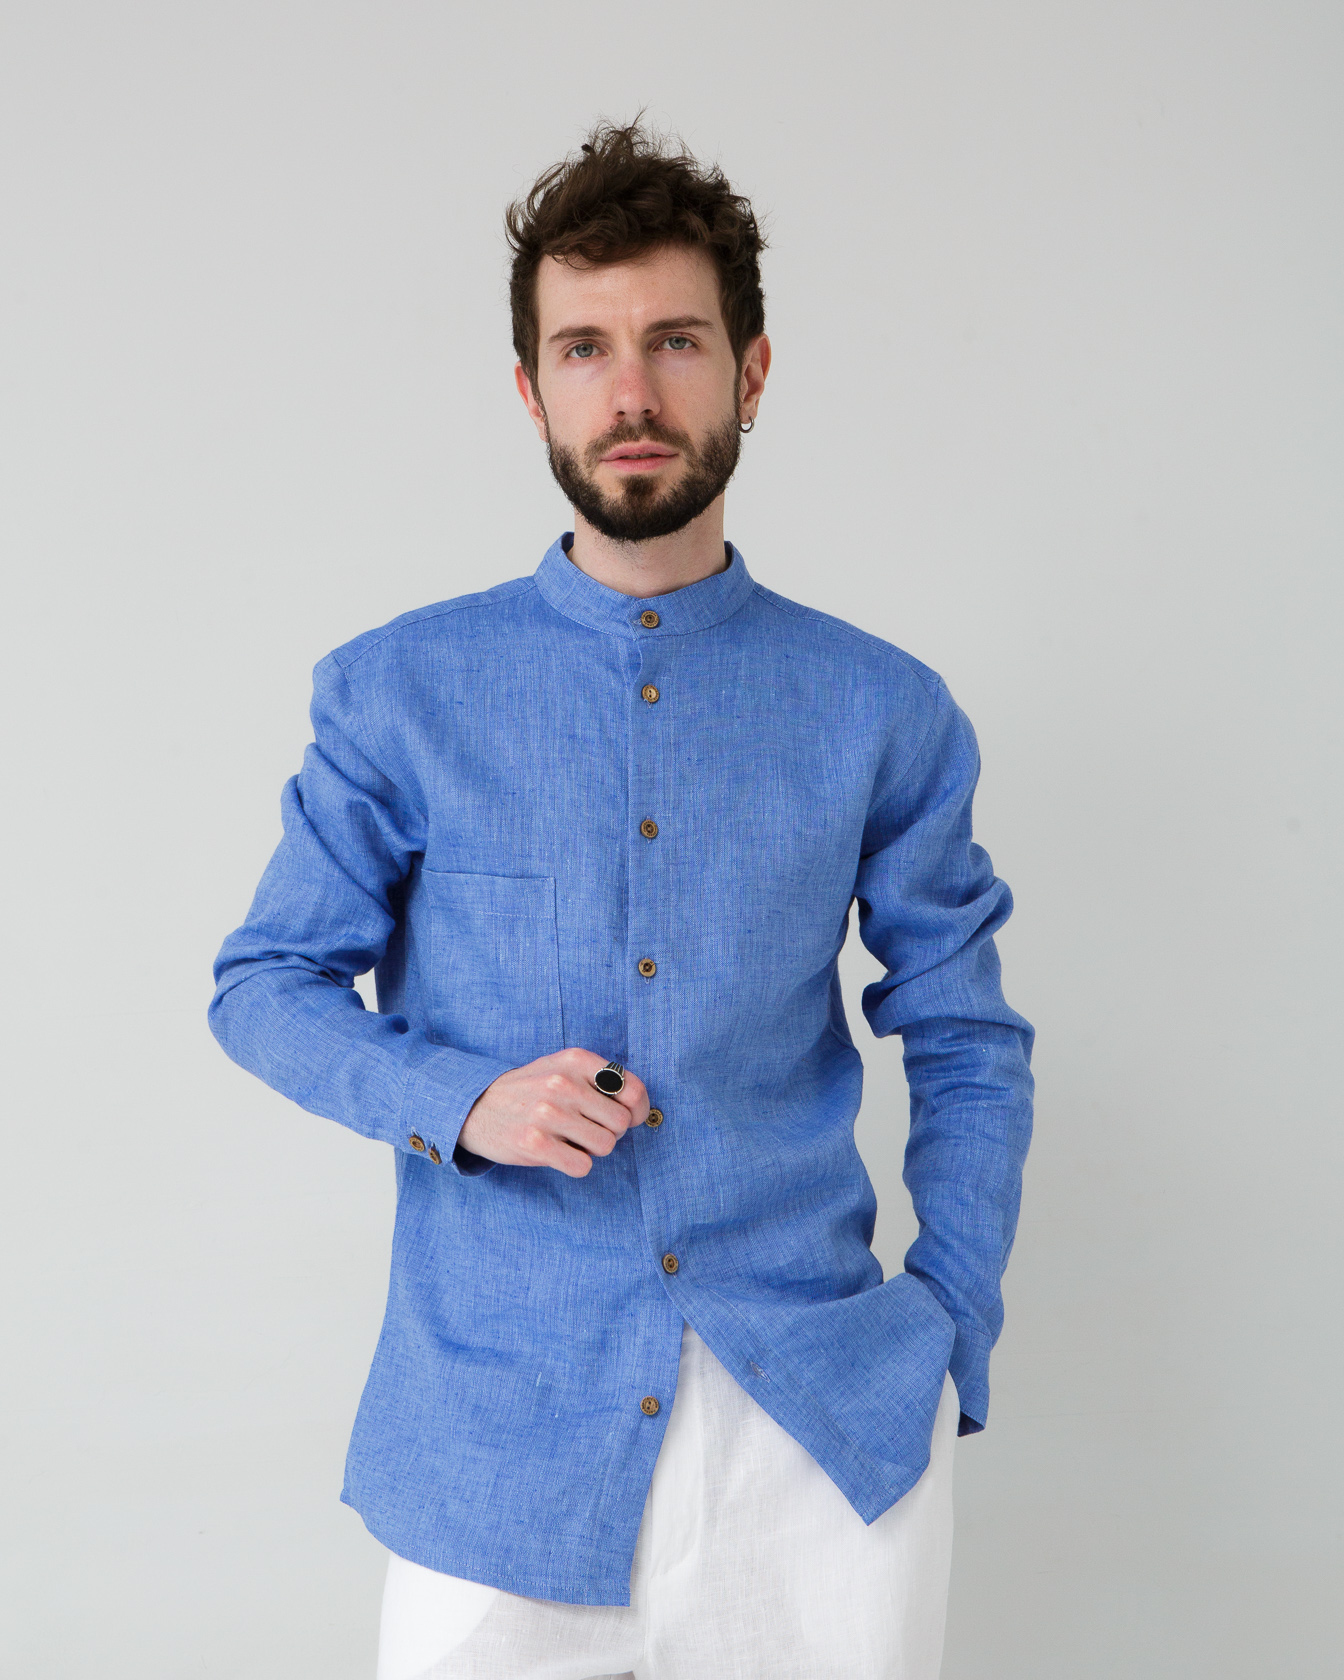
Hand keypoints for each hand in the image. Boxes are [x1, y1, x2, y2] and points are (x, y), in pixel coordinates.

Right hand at [456, 1048, 649, 1176]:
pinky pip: (582, 1166)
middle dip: (610, 1131)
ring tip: (570, 1139)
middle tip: (586, 1128)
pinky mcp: (535, 1144)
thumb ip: (600, 1080)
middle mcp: (562, 1083)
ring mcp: (547, 1114)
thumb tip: (639, 1107)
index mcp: (574, 1060)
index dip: (637, 1109)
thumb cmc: (529, 1091)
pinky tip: (558, 1152)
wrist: (474, 1107)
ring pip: (605, 1145)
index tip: (628, 1117)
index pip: (632, 1089)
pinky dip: (575, 1165)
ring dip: (592, 1149)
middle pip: (621, 1123)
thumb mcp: (561, 1068)